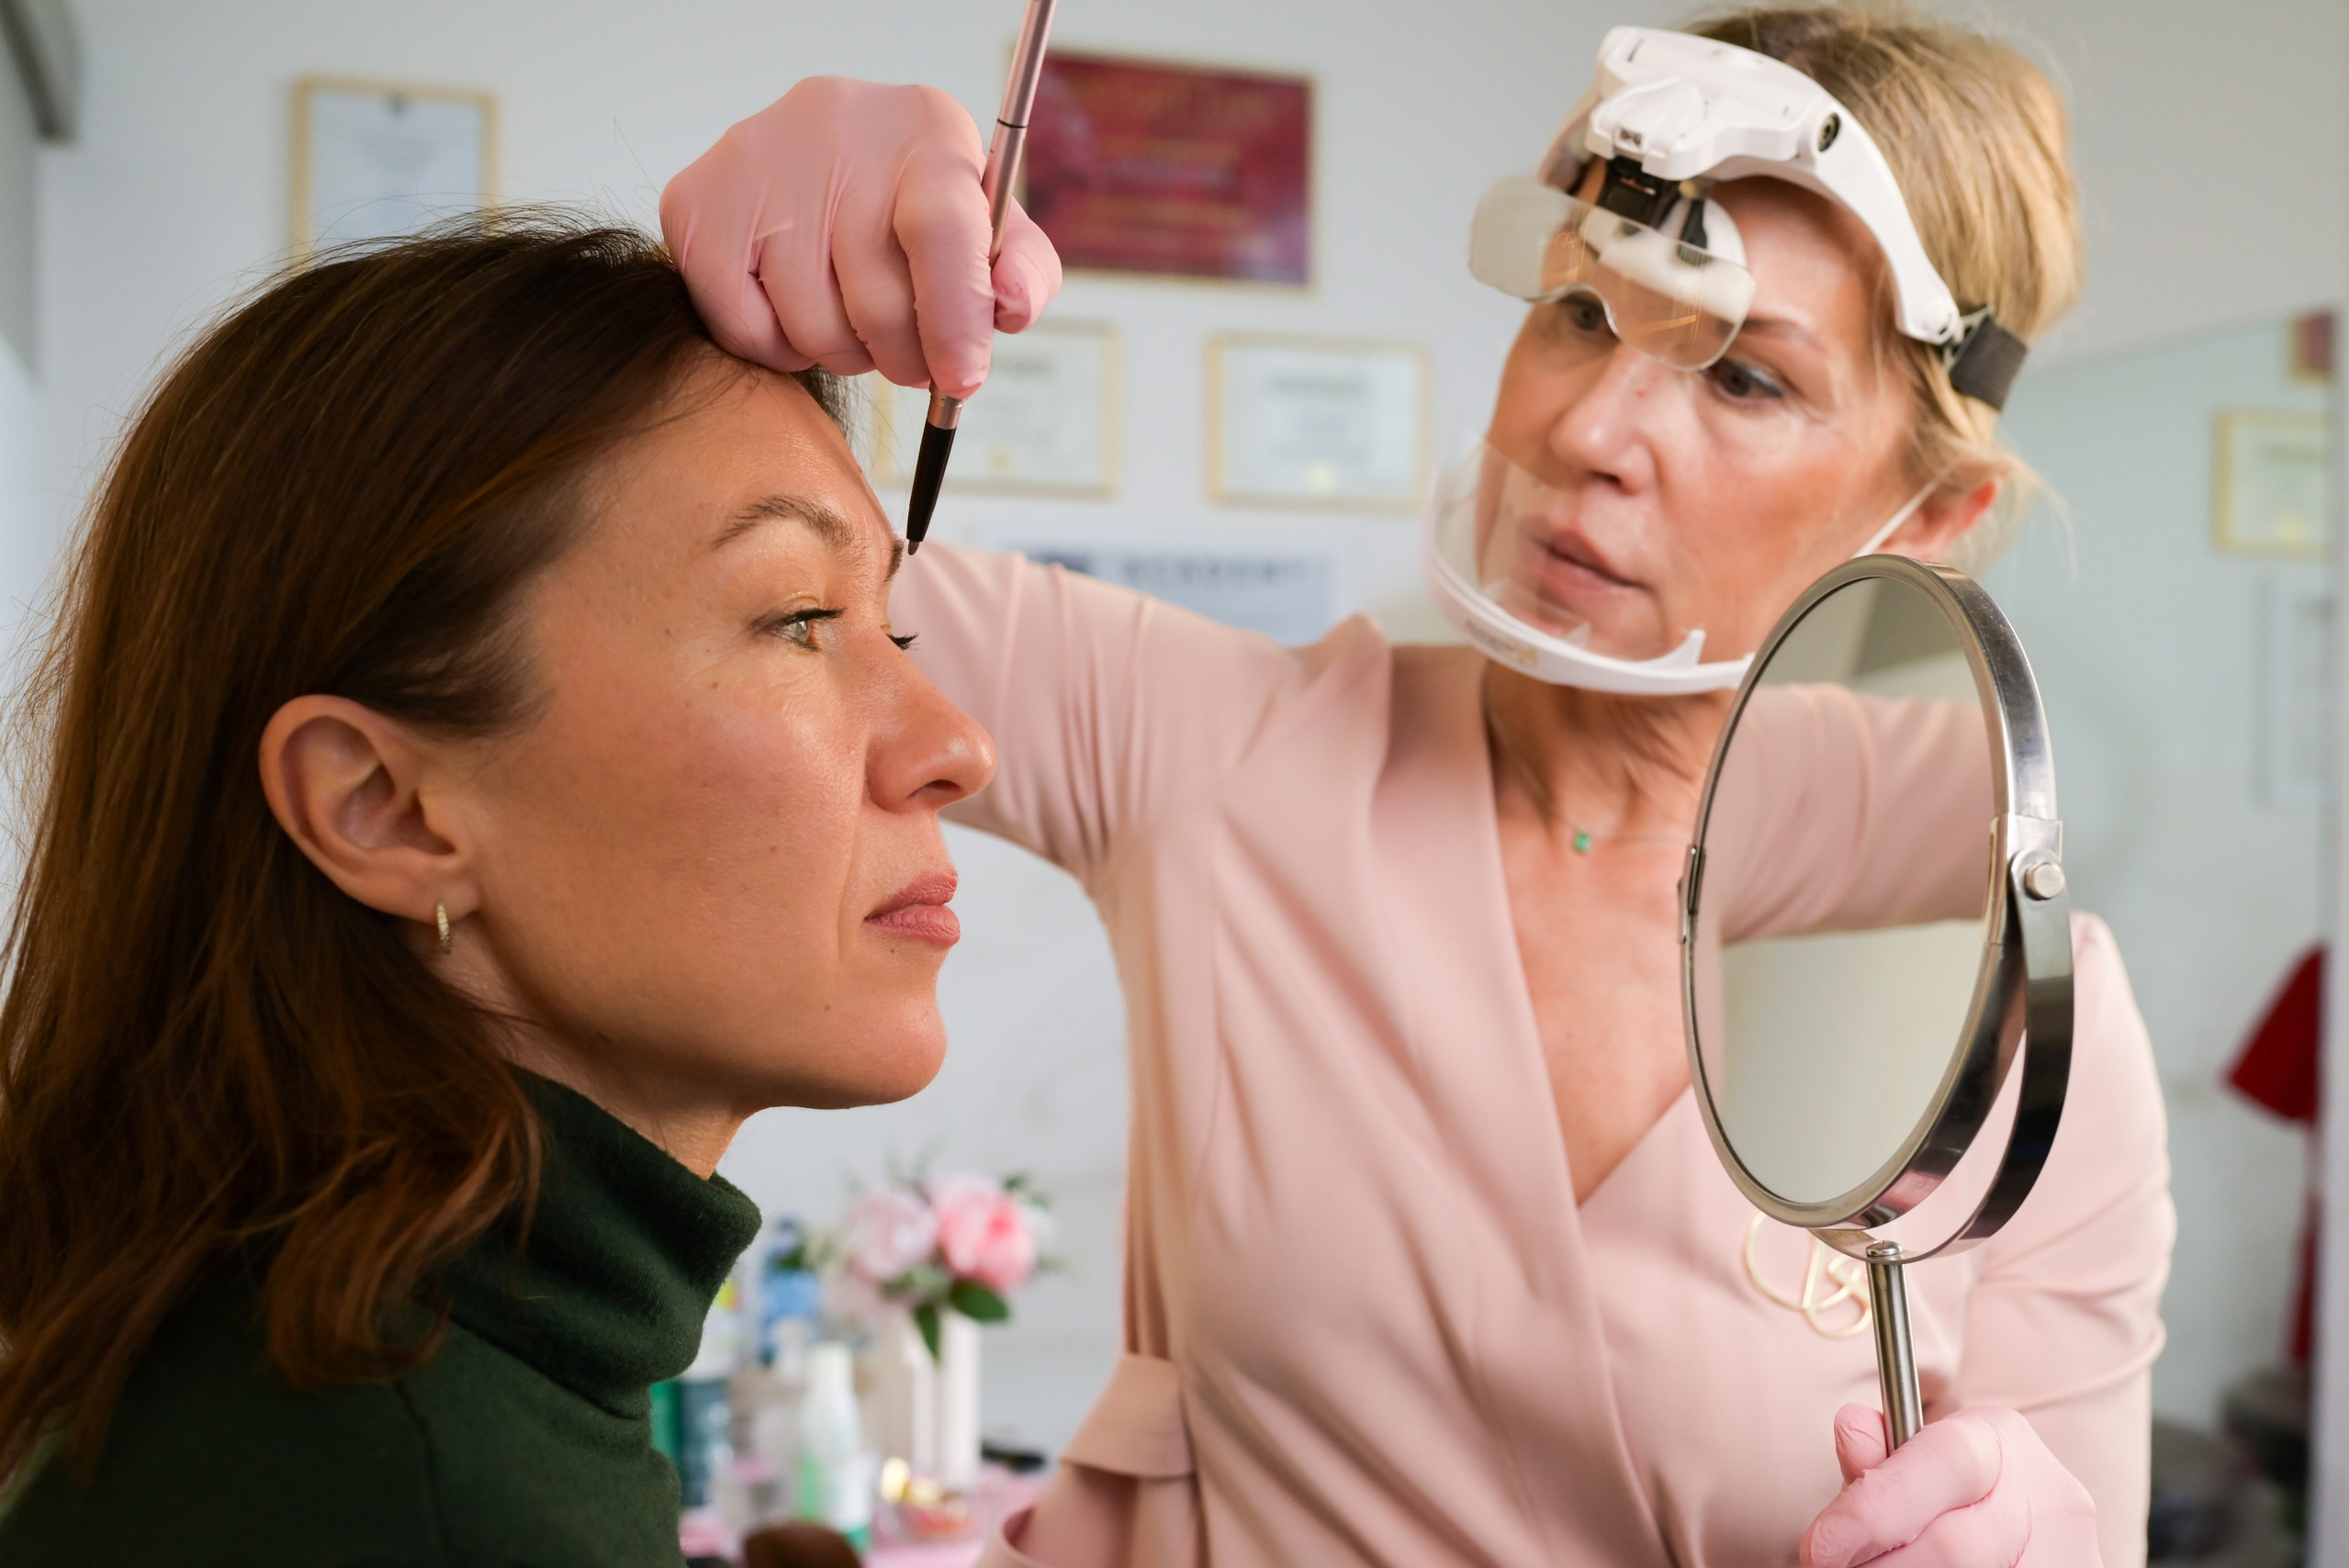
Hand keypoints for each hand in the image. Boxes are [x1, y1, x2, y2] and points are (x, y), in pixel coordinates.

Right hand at [659, 77, 1063, 395]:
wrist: (826, 158)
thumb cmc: (915, 205)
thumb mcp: (988, 227)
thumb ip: (1021, 270)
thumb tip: (1009, 309)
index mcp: (924, 127)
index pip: (940, 230)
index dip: (954, 320)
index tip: (962, 380)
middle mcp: (833, 126)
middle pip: (876, 300)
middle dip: (906, 356)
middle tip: (915, 359)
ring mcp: (753, 161)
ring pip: (812, 326)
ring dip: (844, 352)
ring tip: (853, 317)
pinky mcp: (694, 205)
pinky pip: (744, 330)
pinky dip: (780, 346)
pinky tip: (797, 308)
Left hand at [1800, 1404, 2101, 1566]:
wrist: (2004, 1522)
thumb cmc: (1938, 1496)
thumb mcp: (1909, 1465)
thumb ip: (1880, 1457)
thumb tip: (1852, 1426)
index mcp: (2001, 1438)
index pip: (1944, 1464)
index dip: (1876, 1509)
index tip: (1820, 1547)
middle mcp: (2048, 1493)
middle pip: (1959, 1545)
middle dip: (1885, 1567)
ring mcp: (2071, 1550)